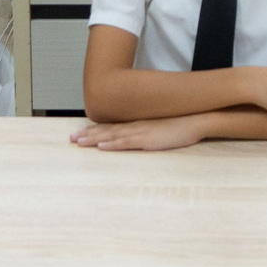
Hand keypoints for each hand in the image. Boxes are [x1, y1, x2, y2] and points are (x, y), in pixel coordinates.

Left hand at [70, 116, 209, 151]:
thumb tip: (140, 137)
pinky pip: (127, 143)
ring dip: (94, 139)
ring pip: (112, 136)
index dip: (94, 130)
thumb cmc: (181, 125)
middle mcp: (135, 126)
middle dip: (87, 135)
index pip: (111, 127)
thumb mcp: (160, 129)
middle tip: (70, 139)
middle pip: (107, 130)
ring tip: (78, 142)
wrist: (196, 120)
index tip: (79, 133)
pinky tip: (101, 146)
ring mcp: (140, 132)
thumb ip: (148, 132)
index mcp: (137, 124)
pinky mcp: (148, 140)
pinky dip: (113, 144)